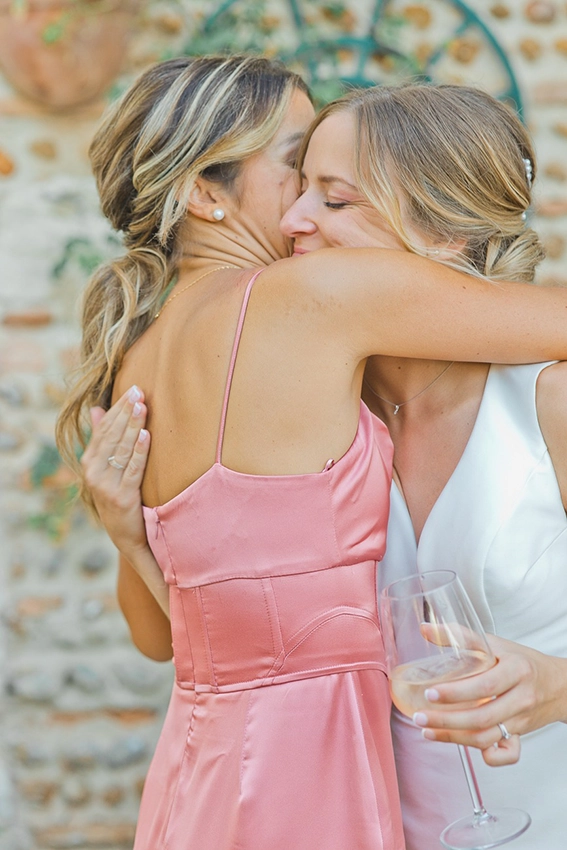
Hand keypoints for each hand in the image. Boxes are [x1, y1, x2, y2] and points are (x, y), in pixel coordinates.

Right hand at [81, 385, 150, 564]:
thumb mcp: (107, 468)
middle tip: (139, 392)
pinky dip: (139, 451)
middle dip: (126, 412)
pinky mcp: (122, 497)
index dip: (117, 409)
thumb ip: (102, 439)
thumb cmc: (118, 496)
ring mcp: (106, 486)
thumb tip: (97, 409)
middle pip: (112, 436)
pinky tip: (145, 435)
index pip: (104, 429)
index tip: (132, 390)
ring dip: (133, 426)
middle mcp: (93, 473)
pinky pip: (133, 469)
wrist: (126, 536)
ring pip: (121, 449)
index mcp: (89, 463)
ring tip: (142, 406)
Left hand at [412, 634, 566, 765]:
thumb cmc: (521, 661)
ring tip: (428, 731)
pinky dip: (488, 756)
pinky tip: (464, 747)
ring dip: (454, 738)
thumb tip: (426, 629)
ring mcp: (521, 719)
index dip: (456, 692)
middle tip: (421, 717)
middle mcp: (521, 697)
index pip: (485, 685)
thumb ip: (460, 636)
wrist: (557, 684)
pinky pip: (507, 754)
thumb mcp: (495, 643)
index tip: (430, 693)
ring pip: (487, 737)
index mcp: (516, 670)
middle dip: (447, 721)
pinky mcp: (521, 735)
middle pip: (483, 717)